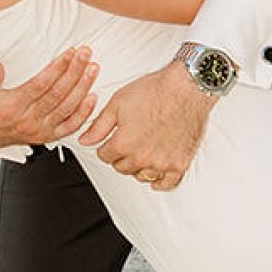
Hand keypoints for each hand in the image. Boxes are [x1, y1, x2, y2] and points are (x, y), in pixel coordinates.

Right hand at [0, 47, 99, 151]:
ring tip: (93, 69)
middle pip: (58, 94)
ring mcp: (39, 130)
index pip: (40, 85)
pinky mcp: (46, 137)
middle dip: (75, 71)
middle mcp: (28, 120)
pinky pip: (70, 127)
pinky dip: (83, 114)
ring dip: (83, 87)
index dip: (57, 68)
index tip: (69, 53)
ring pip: (67, 108)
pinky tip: (92, 98)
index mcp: (12, 107)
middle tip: (86, 54)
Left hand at [81, 59, 213, 189]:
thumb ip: (99, 125)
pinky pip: (167, 184)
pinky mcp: (180, 163)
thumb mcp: (118, 103)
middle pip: (122, 167)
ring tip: (141, 153)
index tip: (110, 141)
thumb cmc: (156, 91)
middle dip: (120, 156)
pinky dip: (160, 182)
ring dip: (138, 167)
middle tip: (127, 143)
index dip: (105, 146)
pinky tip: (156, 176)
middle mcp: (141, 158)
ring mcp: (161, 163)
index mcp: (124, 144)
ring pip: (141, 176)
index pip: (104, 156)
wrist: (186, 87)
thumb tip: (85, 140)